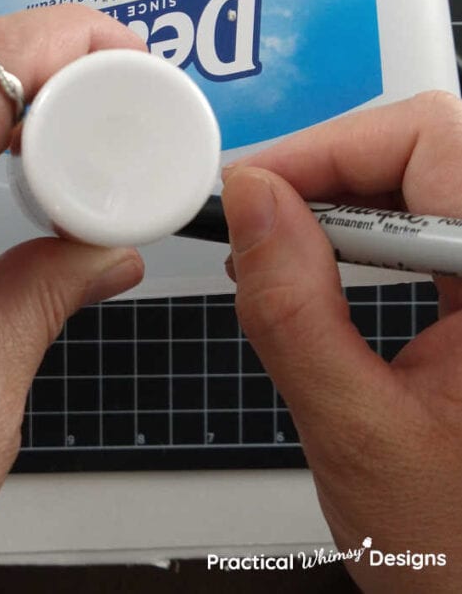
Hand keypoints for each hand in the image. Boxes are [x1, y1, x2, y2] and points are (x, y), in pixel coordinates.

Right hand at [222, 91, 461, 593]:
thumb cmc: (461, 559)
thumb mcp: (357, 434)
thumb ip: (294, 310)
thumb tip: (252, 201)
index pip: (433, 140)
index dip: (331, 149)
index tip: (254, 189)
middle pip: (428, 149)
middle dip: (327, 172)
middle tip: (253, 216)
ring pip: (425, 179)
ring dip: (341, 202)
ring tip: (275, 249)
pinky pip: (429, 225)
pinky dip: (365, 235)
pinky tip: (320, 270)